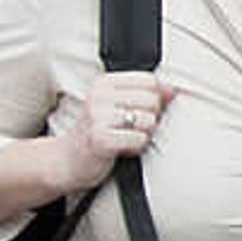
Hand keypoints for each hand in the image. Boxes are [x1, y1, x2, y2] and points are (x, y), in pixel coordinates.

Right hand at [59, 70, 169, 191]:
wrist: (69, 160)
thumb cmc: (99, 132)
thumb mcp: (118, 107)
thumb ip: (146, 95)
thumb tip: (172, 90)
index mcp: (104, 83)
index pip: (149, 81)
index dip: (156, 98)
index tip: (142, 111)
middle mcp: (99, 96)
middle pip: (152, 100)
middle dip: (151, 119)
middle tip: (133, 129)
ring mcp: (98, 117)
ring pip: (149, 121)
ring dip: (144, 135)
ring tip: (126, 138)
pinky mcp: (101, 139)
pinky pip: (139, 140)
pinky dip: (136, 147)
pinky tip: (122, 149)